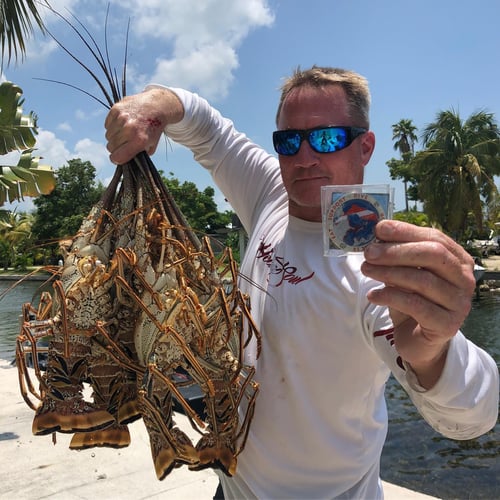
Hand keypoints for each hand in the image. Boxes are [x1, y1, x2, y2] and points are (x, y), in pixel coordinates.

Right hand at [104, 87, 183, 164]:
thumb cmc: (154, 128)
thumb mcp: (151, 145)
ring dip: (114, 137)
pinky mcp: (116, 109)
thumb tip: (123, 159)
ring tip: (123, 133)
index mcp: (139, 140)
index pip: (117, 157)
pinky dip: (112, 127)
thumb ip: (138, 154)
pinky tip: (121, 124)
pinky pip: (107, 125)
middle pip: (111, 147)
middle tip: (123, 145)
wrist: (156, 105)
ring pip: (108, 136)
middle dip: (116, 148)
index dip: (116, 159)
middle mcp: (129, 129)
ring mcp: (121, 118)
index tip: (118, 157)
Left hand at [361, 219, 475, 387]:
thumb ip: (398, 254)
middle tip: (369, 252)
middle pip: (432, 255)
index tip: (379, 229)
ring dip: (388, 273)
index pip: (434, 238)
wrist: (419, 340)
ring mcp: (459, 303)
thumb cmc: (413, 300)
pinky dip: (390, 297)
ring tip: (366, 269)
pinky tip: (372, 295)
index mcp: (458, 260)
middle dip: (396, 251)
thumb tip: (377, 234)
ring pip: (422, 280)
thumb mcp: (405, 273)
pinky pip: (415, 305)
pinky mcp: (447, 325)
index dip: (406, 231)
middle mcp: (464, 279)